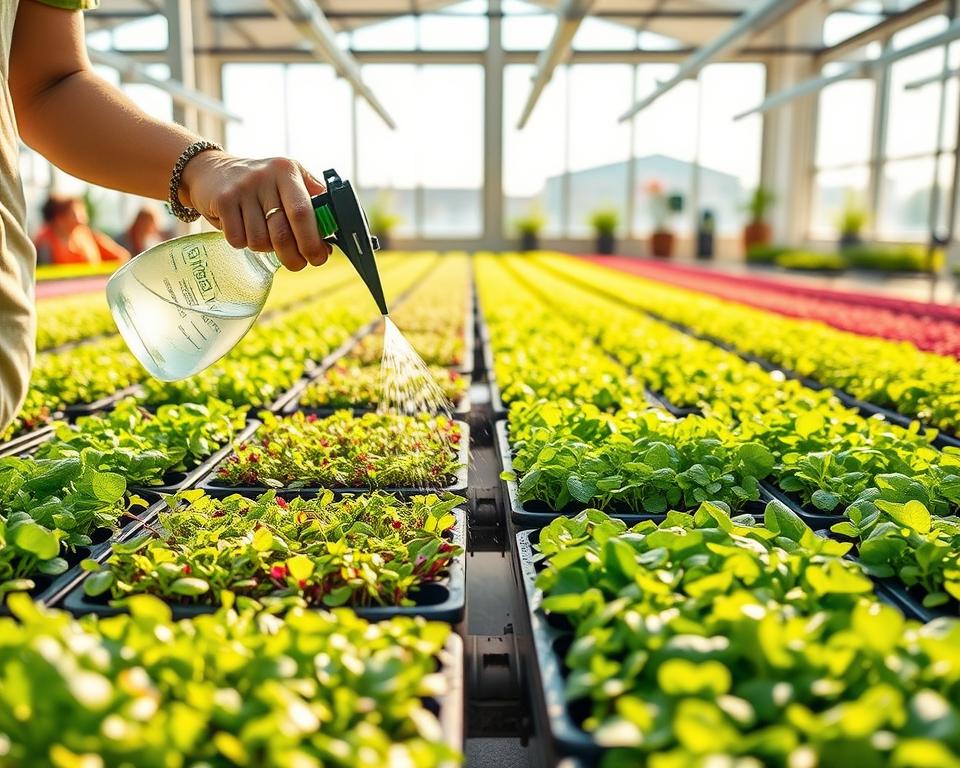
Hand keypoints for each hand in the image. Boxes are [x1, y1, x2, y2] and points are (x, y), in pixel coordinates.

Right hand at [178, 151, 331, 270]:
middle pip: (283, 232)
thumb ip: (311, 201)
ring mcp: (242, 189)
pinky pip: (238, 240)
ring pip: (260, 241)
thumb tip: (331, 236)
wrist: (210, 170)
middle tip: (298, 264)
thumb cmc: (259, 184)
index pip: (305, 212)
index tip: (320, 257)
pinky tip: (241, 228)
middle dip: (294, 256)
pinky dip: (242, 243)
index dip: (313, 241)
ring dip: (264, 248)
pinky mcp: (222, 201)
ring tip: (261, 234)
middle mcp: (266, 177)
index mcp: (287, 171)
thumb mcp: (287, 180)